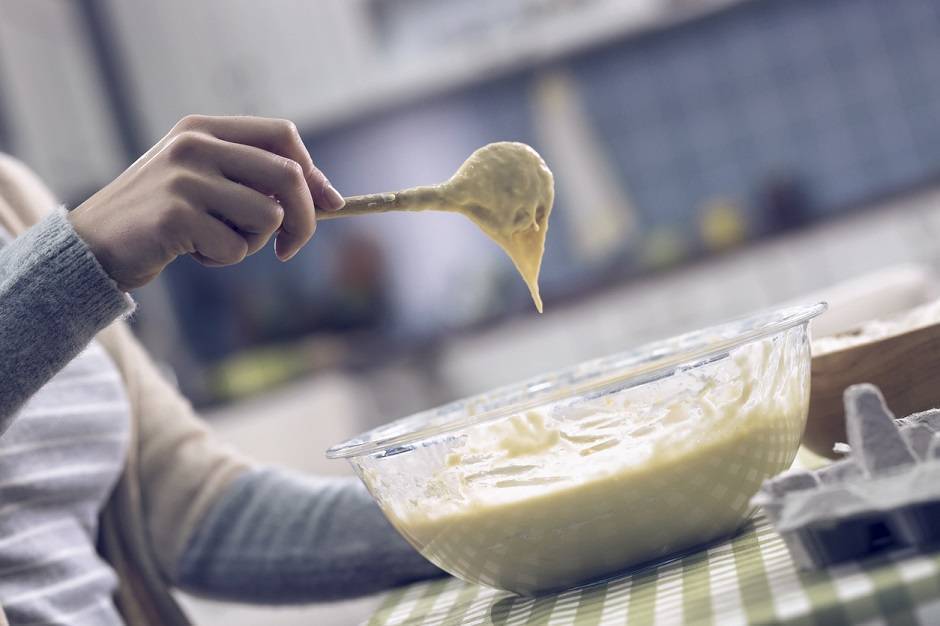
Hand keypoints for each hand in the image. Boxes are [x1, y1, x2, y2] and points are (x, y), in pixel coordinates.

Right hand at [68, 115, 344, 289]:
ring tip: (214, 242)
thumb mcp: (206, 183)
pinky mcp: (176, 216)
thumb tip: (330, 198)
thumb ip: (256, 180)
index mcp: (204, 128)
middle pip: (289, 176)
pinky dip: (221, 260)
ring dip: (252, 243)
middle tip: (288, 249)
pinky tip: (189, 252)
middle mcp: (195, 145)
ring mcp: (185, 179)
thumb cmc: (162, 217)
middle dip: (305, 220)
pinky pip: (236, 248)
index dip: (314, 172)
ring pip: (269, 216)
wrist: (93, 245)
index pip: (283, 134)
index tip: (330, 204)